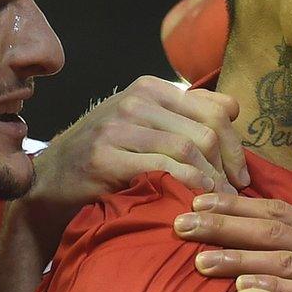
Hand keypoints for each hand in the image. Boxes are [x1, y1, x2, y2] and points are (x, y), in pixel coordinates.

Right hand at [23, 77, 248, 231]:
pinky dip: (188, 188)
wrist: (50, 180)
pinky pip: (164, 170)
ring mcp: (119, 126)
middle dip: (228, 166)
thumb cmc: (106, 155)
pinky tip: (194, 204)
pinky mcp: (106, 156)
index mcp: (151, 87)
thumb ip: (187, 114)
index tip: (241, 174)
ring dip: (211, 182)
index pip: (214, 110)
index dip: (235, 145)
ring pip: (188, 150)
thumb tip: (234, 108)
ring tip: (219, 203)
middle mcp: (135, 100)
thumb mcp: (146, 125)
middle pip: (206, 131)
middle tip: (235, 193)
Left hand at [174, 193, 291, 291]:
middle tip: (181, 217)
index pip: (282, 214)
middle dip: (224, 221)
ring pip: (281, 257)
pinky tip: (241, 285)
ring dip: (236, 254)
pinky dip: (271, 286)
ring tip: (196, 253)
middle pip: (272, 227)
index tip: (203, 200)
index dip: (240, 205)